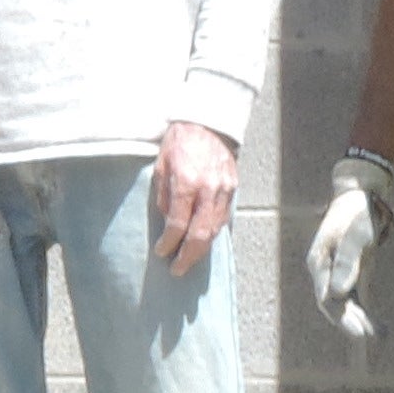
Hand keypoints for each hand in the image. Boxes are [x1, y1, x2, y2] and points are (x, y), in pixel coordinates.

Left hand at [152, 121, 240, 274]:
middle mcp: (208, 189)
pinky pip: (223, 218)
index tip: (161, 252)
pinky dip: (212, 234)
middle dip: (187, 256)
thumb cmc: (178, 143)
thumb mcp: (160, 166)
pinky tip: (203, 242)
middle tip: (177, 270)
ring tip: (189, 261)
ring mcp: (224, 190)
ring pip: (215, 230)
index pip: (177, 224)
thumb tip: (167, 225)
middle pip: (200, 234)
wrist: (207, 122)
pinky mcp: (233, 188)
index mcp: (186, 182)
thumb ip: (163, 197)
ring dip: (201, 249)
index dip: (168, 243)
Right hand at [309, 155, 393, 339]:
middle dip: (350, 323)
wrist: (360, 196)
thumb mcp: (355, 236)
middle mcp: (324, 272)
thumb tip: (337, 294)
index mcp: (319, 263)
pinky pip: (356, 299)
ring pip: (345, 305)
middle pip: (334, 305)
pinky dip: (365, 313)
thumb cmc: (356, 213)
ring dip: (359, 321)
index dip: (340, 317)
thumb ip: (347, 263)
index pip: (326, 298)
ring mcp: (337, 274)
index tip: (358, 332)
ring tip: (379, 336)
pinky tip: (380, 326)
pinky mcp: (351, 274)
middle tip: (368, 337)